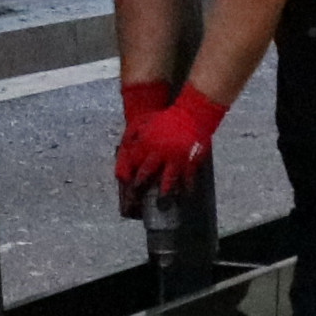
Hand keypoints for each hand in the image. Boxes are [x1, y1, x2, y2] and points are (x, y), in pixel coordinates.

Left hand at [113, 86, 225, 200]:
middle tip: (138, 197)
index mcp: (147, 142)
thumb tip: (124, 146)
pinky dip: (186, 187)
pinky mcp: (189, 160)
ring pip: (167, 179)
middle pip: (147, 172)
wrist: (191, 113)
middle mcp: (159, 152)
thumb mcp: (146, 120)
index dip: (129, 170)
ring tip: (163, 202)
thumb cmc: (167, 118)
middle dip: (141, 185)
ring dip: (164, 192)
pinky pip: (187, 177)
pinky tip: (186, 194)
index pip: (133, 160)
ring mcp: (175, 158)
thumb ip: (133, 133)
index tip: (127, 180)